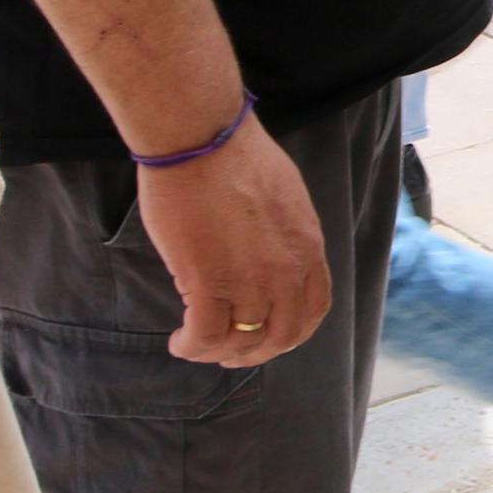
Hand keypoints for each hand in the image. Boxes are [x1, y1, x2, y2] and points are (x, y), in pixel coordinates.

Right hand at [134, 112, 330, 365]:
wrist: (203, 139)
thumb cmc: (234, 156)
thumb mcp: (285, 196)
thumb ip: (284, 235)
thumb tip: (267, 255)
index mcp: (308, 247)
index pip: (313, 309)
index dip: (290, 332)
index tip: (268, 335)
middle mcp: (286, 270)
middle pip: (280, 335)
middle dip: (255, 352)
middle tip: (229, 353)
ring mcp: (250, 279)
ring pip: (242, 340)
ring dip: (218, 352)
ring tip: (196, 345)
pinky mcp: (208, 282)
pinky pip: (206, 335)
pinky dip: (192, 346)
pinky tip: (179, 341)